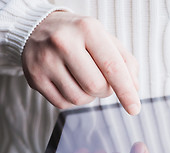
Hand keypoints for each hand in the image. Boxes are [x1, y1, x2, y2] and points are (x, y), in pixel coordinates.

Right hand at [22, 11, 139, 114]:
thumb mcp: (104, 38)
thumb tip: (134, 88)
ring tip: (83, 79)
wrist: (36, 28)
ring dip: (88, 96)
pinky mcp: (34, 78)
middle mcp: (63, 42)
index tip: (134, 108)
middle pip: (96, 87)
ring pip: (79, 99)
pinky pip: (63, 104)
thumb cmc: (78, 36)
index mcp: (87, 29)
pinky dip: (72, 99)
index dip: (126, 91)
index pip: (112, 67)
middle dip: (105, 91)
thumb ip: (124, 61)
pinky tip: (69, 83)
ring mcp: (45, 61)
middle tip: (102, 81)